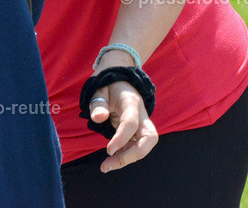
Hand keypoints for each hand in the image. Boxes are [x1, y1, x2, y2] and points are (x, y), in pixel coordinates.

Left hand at [89, 52, 158, 171]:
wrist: (121, 82)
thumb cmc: (108, 88)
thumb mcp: (99, 91)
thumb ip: (98, 104)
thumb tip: (99, 117)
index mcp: (131, 103)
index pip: (131, 123)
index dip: (121, 138)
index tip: (108, 151)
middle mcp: (142, 115)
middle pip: (150, 137)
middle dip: (134, 154)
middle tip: (110, 163)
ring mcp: (143, 123)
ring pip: (146, 145)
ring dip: (129, 158)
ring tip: (107, 166)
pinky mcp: (139, 131)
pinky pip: (138, 147)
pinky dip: (126, 156)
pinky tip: (112, 159)